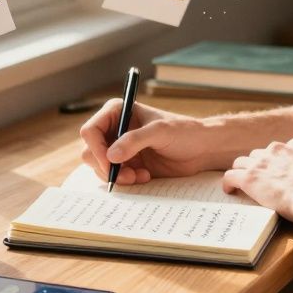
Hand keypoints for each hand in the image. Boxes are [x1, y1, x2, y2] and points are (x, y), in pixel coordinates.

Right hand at [79, 100, 209, 185]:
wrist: (201, 149)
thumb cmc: (184, 132)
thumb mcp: (160, 131)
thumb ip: (134, 141)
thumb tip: (111, 156)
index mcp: (117, 112)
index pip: (91, 130)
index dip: (96, 149)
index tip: (110, 164)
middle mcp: (114, 129)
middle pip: (90, 151)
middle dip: (106, 166)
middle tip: (126, 176)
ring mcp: (119, 148)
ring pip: (100, 166)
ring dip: (117, 176)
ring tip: (139, 176)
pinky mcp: (127, 164)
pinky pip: (114, 176)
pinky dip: (125, 180)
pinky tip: (144, 176)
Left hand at [221, 138, 292, 222]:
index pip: (280, 149)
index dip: (277, 161)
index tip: (277, 171)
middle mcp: (277, 149)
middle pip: (259, 154)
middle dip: (259, 166)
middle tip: (260, 180)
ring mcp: (261, 163)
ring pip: (242, 162)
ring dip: (242, 172)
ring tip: (241, 184)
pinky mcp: (249, 178)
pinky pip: (230, 176)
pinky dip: (228, 183)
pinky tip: (230, 190)